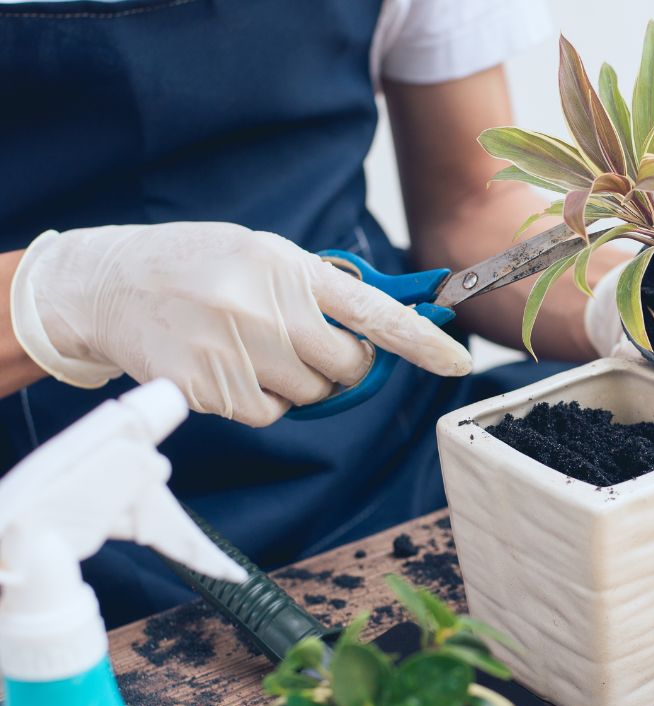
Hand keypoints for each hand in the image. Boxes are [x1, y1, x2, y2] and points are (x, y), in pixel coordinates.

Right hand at [10, 223, 471, 426]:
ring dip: (297, 384)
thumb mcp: (263, 255)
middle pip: (348, 368)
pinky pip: (269, 415)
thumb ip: (321, 289)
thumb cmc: (200, 266)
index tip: (458, 363)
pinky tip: (229, 369)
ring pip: (310, 396)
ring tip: (252, 348)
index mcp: (290, 268)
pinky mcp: (208, 388)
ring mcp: (238, 351)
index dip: (423, 341)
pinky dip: (261, 401)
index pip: (375, 312)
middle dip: (342, 368)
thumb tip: (386, 324)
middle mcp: (268, 310)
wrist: (107, 285)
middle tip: (307, 347)